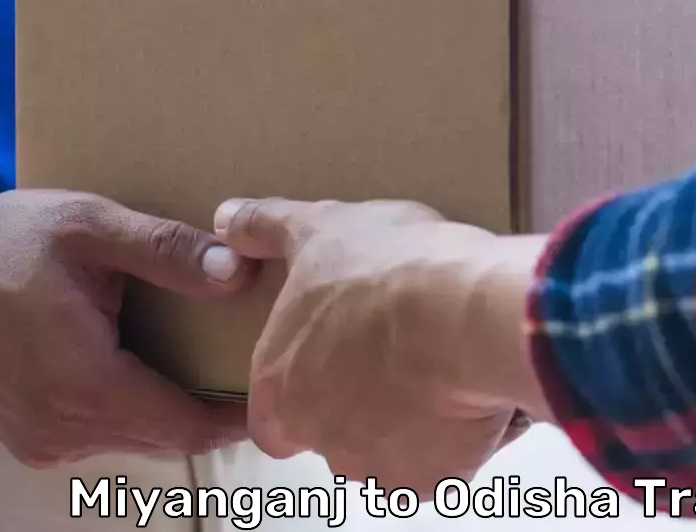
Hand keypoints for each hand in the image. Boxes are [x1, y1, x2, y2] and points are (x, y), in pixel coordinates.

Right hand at [0, 187, 256, 466]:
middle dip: (209, 409)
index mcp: (83, 385)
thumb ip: (165, 250)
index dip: (235, 414)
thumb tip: (238, 269)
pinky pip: (96, 433)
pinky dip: (127, 407)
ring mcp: (39, 441)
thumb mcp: (89, 226)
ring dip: (167, 407)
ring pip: (131, 437)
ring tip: (208, 360)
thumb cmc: (1, 239)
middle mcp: (60, 430)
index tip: (276, 385)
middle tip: (253, 366)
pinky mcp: (25, 437)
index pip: (184, 425)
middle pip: (163, 436)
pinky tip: (143, 361)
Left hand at [213, 197, 547, 495]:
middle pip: (331, 435)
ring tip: (438, 369)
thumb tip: (227, 218)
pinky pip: (438, 467)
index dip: (301, 394)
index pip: (272, 418)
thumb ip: (266, 228)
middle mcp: (317, 435)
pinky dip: (451, 440)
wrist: (464, 313)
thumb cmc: (388, 270)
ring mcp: (373, 463)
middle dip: (360, 407)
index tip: (335, 362)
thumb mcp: (320, 228)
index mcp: (279, 385)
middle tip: (395, 356)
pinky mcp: (429, 479)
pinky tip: (467, 393)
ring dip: (405, 424)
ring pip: (385, 455)